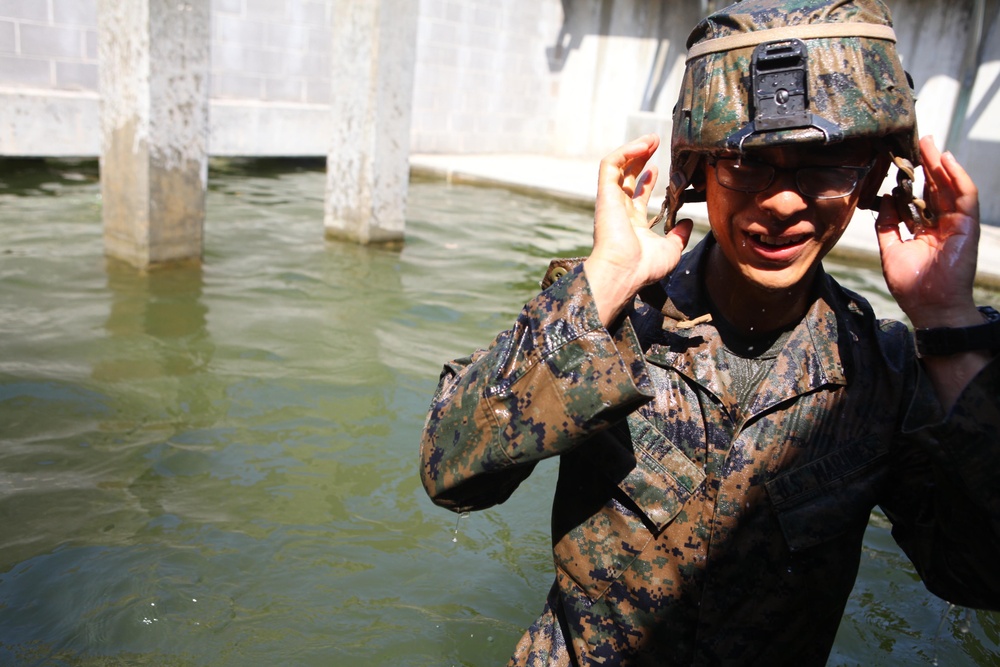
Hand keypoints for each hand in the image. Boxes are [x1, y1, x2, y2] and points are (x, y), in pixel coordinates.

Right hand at [584, 135, 692, 325]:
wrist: (624, 272)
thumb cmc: (643, 268)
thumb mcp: (671, 250)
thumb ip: (679, 235)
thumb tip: (688, 223)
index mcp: (632, 224)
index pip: (637, 195)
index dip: (648, 179)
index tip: (660, 166)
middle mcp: (619, 210)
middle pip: (627, 176)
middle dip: (641, 158)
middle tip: (656, 143)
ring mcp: (611, 201)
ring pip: (618, 167)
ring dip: (634, 150)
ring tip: (651, 138)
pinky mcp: (605, 193)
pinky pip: (610, 165)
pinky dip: (625, 152)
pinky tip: (643, 145)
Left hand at [875, 135, 981, 329]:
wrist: (930, 307)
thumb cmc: (912, 285)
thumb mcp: (891, 249)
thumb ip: (888, 224)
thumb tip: (884, 199)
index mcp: (925, 230)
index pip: (920, 198)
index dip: (912, 180)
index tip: (899, 161)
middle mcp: (942, 224)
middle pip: (936, 188)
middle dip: (927, 164)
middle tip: (919, 141)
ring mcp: (956, 224)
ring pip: (950, 187)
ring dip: (941, 164)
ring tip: (930, 144)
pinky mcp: (967, 226)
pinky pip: (964, 196)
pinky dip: (956, 177)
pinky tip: (945, 161)